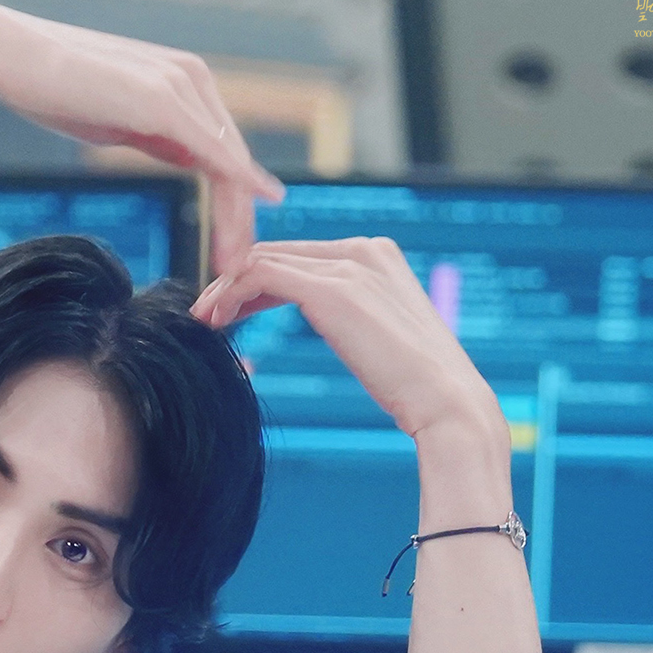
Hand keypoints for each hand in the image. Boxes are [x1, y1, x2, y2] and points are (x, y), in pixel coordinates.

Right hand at [0, 5, 284, 274]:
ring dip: (236, 216)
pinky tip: (250, 208)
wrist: (11, 54)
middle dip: (239, 219)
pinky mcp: (162, 98)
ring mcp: (180, 85)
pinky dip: (235, 182)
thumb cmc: (54, 86)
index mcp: (182, 84)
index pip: (222, 153)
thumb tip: (184, 155)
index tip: (227, 252)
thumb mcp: (118, 120)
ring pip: (229, 161)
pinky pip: (211, 149)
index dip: (231, 204)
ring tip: (233, 265)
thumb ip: (156, 135)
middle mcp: (192, 79)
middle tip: (237, 270)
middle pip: (234, 160)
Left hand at [189, 237, 503, 441]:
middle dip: (233, 281)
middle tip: (206, 314)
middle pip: (276, 251)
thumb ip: (347, 313)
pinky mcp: (333, 288)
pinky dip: (232, 293)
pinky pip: (260, 275)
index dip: (254, 279)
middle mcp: (364, 249)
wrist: (446, 402)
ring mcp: (350, 264)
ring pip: (261, 260)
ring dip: (225, 288)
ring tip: (207, 321)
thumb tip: (319, 316)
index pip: (298, 255)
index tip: (227, 310)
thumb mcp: (375, 336)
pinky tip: (219, 321)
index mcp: (377, 255)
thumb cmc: (413, 385)